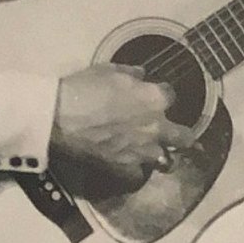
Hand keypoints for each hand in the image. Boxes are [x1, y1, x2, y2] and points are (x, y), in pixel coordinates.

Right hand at [50, 62, 183, 190]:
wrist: (59, 117)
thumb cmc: (83, 88)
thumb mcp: (108, 71)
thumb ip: (131, 74)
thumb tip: (141, 76)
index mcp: (154, 100)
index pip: (171, 96)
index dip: (163, 94)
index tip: (155, 94)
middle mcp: (155, 127)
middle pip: (183, 137)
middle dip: (184, 135)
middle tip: (179, 134)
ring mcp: (140, 150)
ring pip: (164, 158)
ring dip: (160, 152)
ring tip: (151, 149)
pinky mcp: (123, 166)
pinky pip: (138, 171)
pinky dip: (136, 166)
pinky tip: (129, 160)